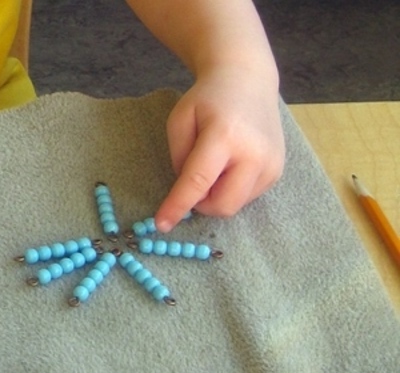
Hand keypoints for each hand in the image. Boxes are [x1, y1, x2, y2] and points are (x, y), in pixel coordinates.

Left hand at [154, 69, 285, 230]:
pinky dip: (231, 189)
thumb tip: (187, 194)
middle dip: (201, 203)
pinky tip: (231, 164)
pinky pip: (246, 197)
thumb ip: (179, 158)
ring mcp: (271, 163)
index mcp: (225, 136)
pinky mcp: (278, 171)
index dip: (177, 206)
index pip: (198, 182)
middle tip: (193, 180)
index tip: (162, 225)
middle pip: (221, 205)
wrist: (249, 80)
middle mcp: (255, 153)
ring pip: (234, 206)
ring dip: (216, 195)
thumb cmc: (208, 99)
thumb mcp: (180, 120)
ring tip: (216, 164)